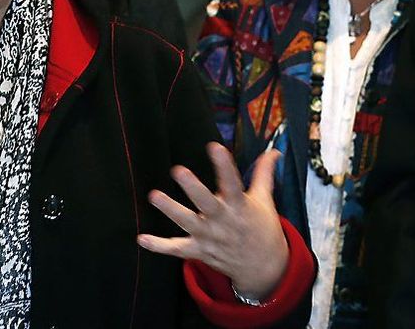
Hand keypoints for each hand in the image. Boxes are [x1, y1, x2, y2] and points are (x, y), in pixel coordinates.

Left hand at [137, 143, 287, 299]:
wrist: (265, 268)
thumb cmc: (262, 228)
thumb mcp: (264, 200)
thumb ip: (263, 174)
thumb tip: (273, 151)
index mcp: (240, 205)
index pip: (233, 182)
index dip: (224, 165)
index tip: (214, 146)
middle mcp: (224, 221)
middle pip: (207, 203)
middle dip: (193, 188)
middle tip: (178, 171)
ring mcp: (210, 237)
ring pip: (188, 223)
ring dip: (171, 210)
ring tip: (154, 196)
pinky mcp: (200, 251)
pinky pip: (178, 249)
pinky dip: (160, 246)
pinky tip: (142, 239)